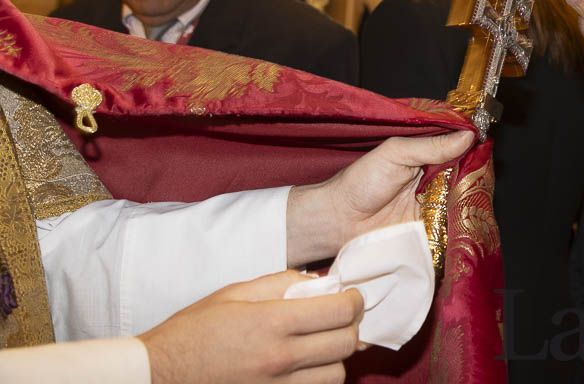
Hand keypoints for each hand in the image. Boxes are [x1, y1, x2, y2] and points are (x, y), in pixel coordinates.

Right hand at [140, 270, 362, 383]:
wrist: (158, 376)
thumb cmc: (193, 331)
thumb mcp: (234, 293)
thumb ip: (280, 283)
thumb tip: (316, 281)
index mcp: (271, 323)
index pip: (339, 312)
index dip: (353, 301)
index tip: (350, 297)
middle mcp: (279, 358)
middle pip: (345, 344)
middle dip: (350, 326)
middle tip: (341, 318)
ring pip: (336, 375)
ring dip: (336, 358)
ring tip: (321, 346)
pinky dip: (317, 381)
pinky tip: (306, 368)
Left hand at [285, 131, 473, 266]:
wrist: (340, 221)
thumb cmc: (362, 181)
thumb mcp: (396, 153)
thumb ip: (431, 145)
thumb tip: (469, 135)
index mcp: (426, 153)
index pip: (459, 146)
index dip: (475, 146)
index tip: (488, 145)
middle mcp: (435, 176)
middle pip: (467, 173)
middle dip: (478, 174)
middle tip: (486, 176)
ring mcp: (435, 202)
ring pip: (464, 198)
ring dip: (472, 198)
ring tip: (480, 197)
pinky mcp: (433, 226)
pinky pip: (454, 222)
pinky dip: (463, 221)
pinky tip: (471, 218)